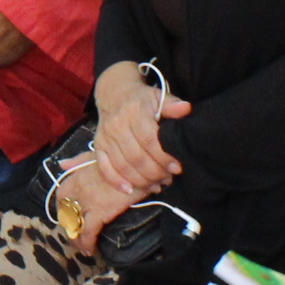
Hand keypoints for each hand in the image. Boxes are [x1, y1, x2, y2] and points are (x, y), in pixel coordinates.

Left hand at [48, 153, 145, 256]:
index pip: (61, 194)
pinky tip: (90, 250)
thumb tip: (62, 163)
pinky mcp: (101, 211)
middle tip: (73, 235)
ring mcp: (88, 200)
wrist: (136, 161)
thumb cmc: (121, 157)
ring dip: (76, 238)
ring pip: (75, 224)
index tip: (65, 214)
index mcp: (77, 175)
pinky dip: (87, 243)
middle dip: (67, 225)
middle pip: (66, 212)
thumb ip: (78, 160)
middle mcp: (78, 188)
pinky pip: (88, 231)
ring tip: (81, 247)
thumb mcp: (96, 153)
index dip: (61, 207)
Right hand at [89, 62, 184, 194]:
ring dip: (141, 180)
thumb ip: (172, 106)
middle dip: (155, 172)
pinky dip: (116, 181)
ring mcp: (106, 137)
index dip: (164, 157)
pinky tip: (130, 190)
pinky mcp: (98, 147)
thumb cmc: (142, 100)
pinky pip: (104, 168)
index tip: (176, 167)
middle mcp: (117, 125)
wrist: (115, 95)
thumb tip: (186, 109)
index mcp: (134, 112)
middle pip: (136, 157)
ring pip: (123, 166)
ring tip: (156, 185)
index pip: (149, 140)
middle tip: (168, 178)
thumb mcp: (159, 97)